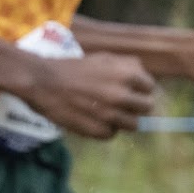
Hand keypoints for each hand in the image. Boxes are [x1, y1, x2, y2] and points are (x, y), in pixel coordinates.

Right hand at [25, 53, 155, 138]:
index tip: (132, 90)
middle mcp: (122, 95)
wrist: (43, 81)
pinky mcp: (95, 130)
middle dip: (136, 105)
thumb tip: (144, 75)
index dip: (141, 89)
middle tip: (123, 103)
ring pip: (133, 124)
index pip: (150, 88)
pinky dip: (106, 129)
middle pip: (146, 107)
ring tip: (109, 113)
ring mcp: (109, 114)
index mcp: (128, 75)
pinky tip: (95, 120)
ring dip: (123, 119)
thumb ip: (128, 65)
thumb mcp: (105, 58)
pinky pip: (111, 134)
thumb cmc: (74, 68)